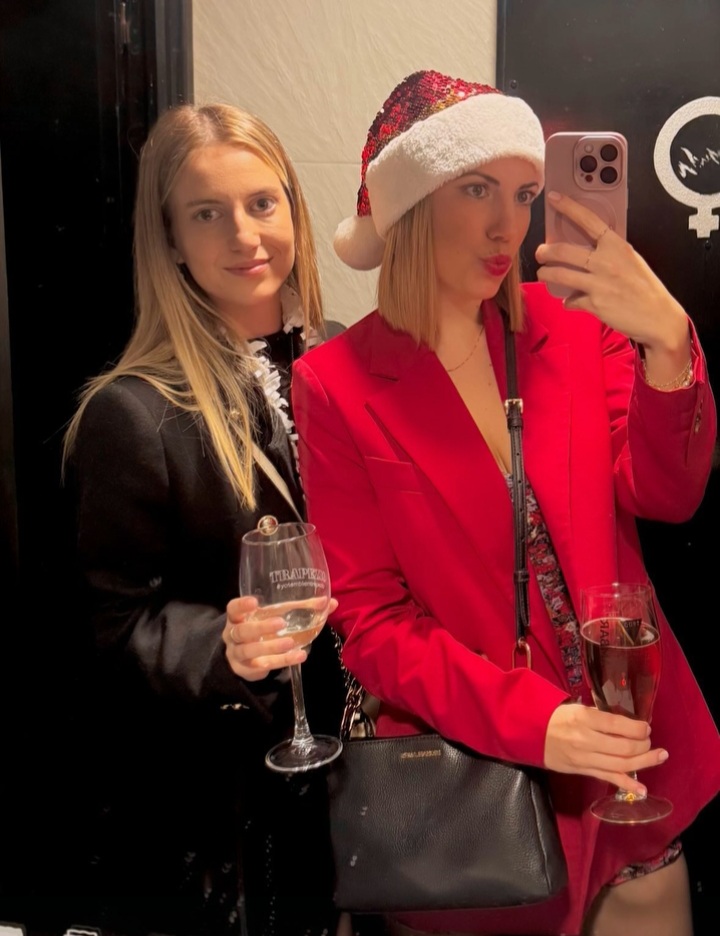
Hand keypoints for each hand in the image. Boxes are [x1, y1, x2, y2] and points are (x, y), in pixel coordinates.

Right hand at [223, 595, 337, 680]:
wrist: (244, 657)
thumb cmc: (262, 629)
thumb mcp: (275, 616)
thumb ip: (301, 608)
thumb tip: (330, 602)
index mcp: (238, 617)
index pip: (233, 609)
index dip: (241, 605)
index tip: (255, 602)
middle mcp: (233, 635)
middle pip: (242, 631)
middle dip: (261, 627)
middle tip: (281, 623)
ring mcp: (237, 654)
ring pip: (250, 651)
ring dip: (272, 647)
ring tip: (291, 643)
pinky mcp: (246, 670)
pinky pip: (263, 666)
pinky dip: (282, 661)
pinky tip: (298, 656)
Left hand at [535, 192, 689, 361]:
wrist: (658, 316)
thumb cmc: (645, 288)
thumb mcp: (631, 261)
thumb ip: (609, 253)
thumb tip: (586, 251)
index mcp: (617, 246)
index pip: (589, 220)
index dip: (569, 208)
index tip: (553, 198)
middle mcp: (606, 262)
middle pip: (564, 250)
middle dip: (545, 251)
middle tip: (540, 253)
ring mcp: (598, 283)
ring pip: (560, 275)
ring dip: (546, 274)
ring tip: (543, 274)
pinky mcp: (594, 304)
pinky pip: (571, 300)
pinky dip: (568, 302)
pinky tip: (569, 302)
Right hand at [544, 702, 667, 796]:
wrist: (532, 733)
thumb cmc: (557, 717)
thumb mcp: (577, 708)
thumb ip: (600, 716)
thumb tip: (626, 724)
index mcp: (584, 719)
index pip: (618, 725)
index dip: (638, 728)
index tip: (646, 727)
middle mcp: (586, 740)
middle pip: (624, 747)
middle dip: (643, 745)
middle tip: (650, 741)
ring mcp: (585, 759)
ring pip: (621, 764)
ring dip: (644, 761)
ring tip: (660, 756)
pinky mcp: (583, 771)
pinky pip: (609, 779)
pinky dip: (627, 785)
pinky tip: (643, 790)